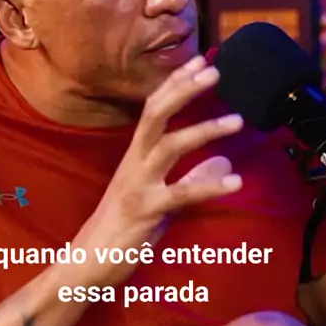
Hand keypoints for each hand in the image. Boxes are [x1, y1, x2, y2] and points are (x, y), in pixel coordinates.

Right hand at [83, 55, 242, 282]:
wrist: (87, 263)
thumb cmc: (123, 230)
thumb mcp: (159, 199)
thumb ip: (191, 177)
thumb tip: (226, 163)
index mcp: (134, 156)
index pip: (153, 108)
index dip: (175, 83)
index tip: (199, 62)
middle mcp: (134, 163)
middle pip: (155, 114)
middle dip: (184, 90)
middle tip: (214, 72)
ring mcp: (138, 185)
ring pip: (169, 146)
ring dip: (204, 130)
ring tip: (237, 121)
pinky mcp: (146, 211)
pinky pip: (181, 193)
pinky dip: (209, 185)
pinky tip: (236, 182)